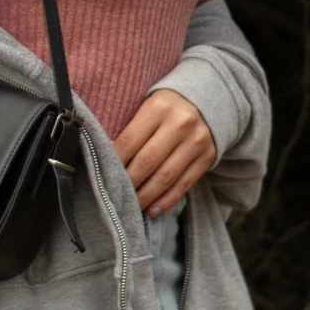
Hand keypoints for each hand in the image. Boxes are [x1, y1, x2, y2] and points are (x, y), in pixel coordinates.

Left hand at [112, 88, 215, 216]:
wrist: (207, 99)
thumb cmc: (165, 107)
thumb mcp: (148, 105)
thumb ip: (131, 127)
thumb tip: (107, 160)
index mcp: (159, 106)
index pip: (129, 140)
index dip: (114, 162)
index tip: (102, 176)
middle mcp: (180, 123)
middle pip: (147, 161)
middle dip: (129, 182)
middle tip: (115, 196)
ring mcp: (196, 141)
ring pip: (166, 176)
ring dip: (146, 196)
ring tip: (132, 206)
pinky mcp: (208, 156)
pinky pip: (185, 184)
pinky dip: (167, 200)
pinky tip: (153, 210)